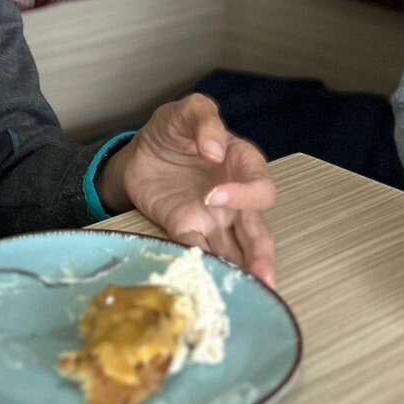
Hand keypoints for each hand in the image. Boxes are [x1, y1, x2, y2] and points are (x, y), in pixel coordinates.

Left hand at [96, 95, 275, 284]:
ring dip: (239, 270)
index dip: (245, 196)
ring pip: (234, 250)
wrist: (139, 150)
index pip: (260, 189)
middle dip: (262, 256)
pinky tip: (207, 281)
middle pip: (256, 232)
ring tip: (246, 292)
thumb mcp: (188, 110)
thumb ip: (204, 120)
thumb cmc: (173, 128)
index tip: (215, 195)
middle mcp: (233, 198)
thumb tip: (215, 149)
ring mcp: (211, 217)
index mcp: (243, 165)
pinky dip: (203, 265)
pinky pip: (198, 250)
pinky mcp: (185, 228)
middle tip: (263, 277)